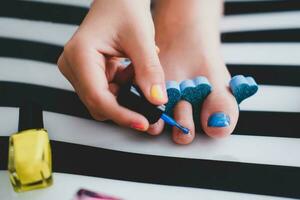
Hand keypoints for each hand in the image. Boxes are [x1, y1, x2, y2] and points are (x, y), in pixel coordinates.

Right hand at [57, 0, 166, 131]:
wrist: (118, 0)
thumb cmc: (124, 8)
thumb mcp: (141, 38)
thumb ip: (149, 71)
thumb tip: (157, 100)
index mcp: (79, 55)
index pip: (98, 97)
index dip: (121, 114)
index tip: (142, 122)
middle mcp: (72, 66)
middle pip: (98, 104)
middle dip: (125, 107)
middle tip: (150, 101)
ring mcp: (78, 71)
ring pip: (103, 101)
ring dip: (125, 96)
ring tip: (137, 72)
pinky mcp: (87, 73)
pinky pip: (106, 92)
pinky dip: (122, 89)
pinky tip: (130, 72)